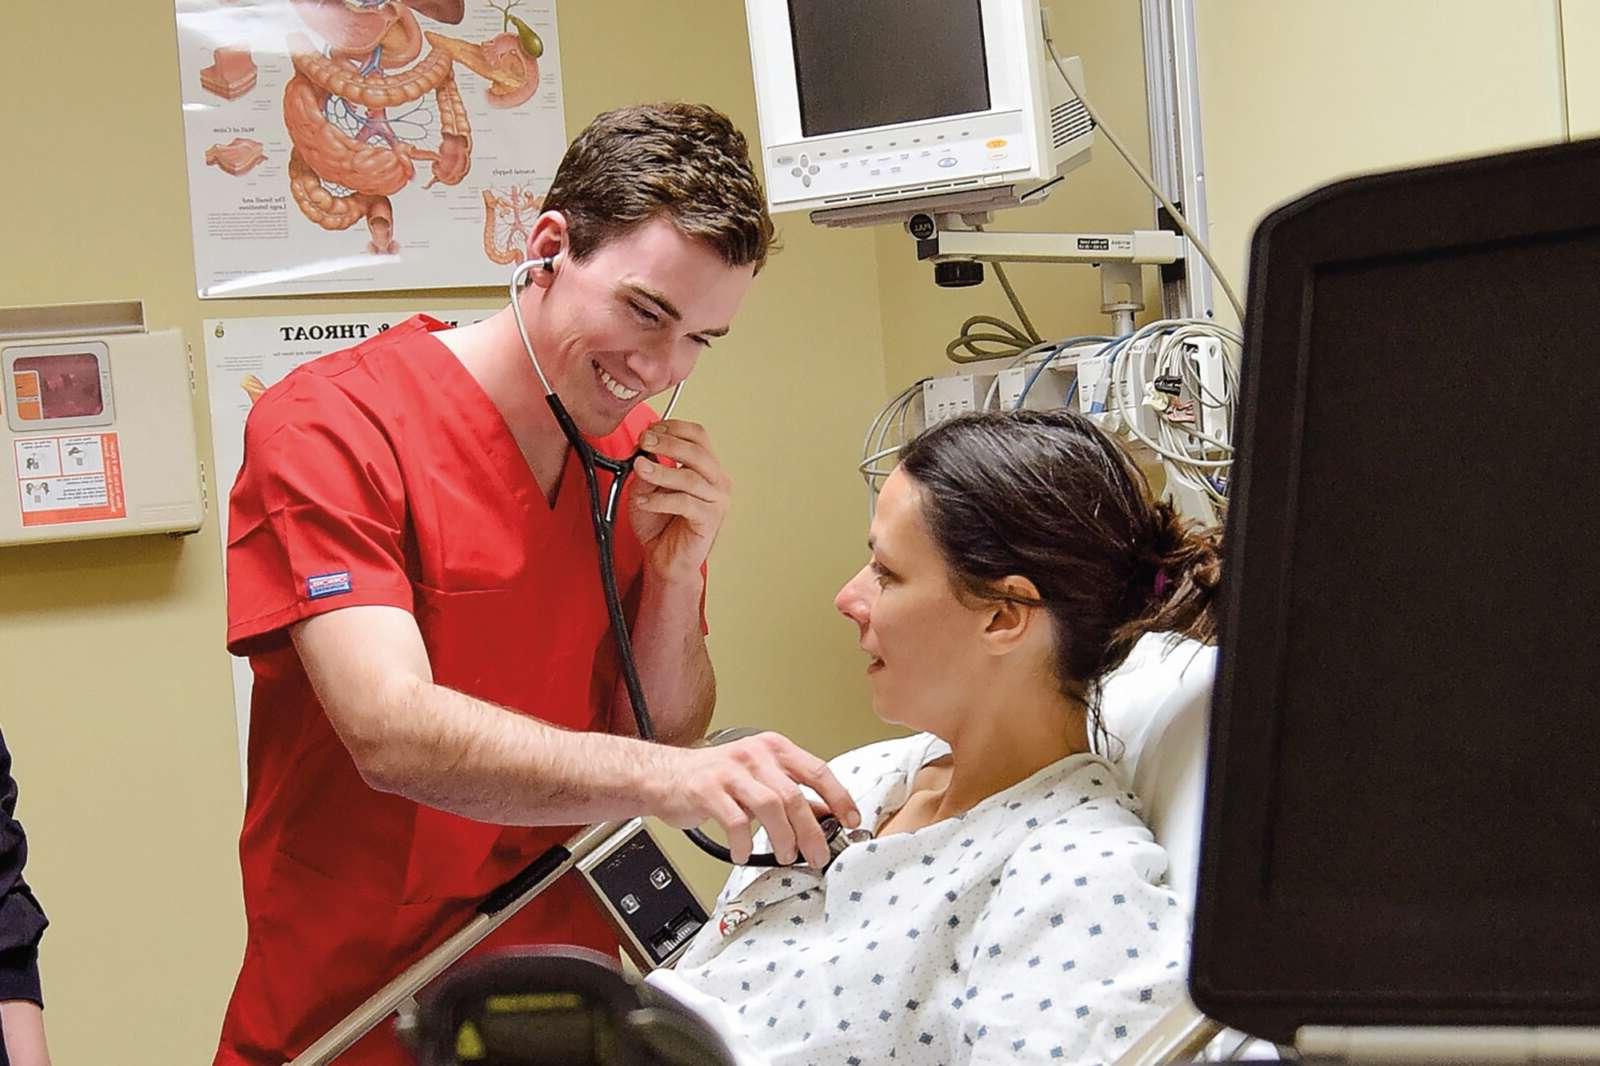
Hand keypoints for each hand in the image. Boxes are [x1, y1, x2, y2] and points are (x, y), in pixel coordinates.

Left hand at [629, 420, 730, 581]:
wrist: (665, 558)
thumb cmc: (660, 522)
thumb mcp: (647, 487)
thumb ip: (648, 468)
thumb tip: (644, 450)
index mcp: (706, 467)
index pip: (698, 436)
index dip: (673, 428)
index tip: (648, 431)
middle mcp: (717, 481)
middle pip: (697, 451)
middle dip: (668, 443)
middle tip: (644, 442)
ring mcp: (716, 501)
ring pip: (690, 477)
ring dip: (661, 471)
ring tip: (639, 469)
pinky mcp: (709, 520)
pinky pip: (685, 503)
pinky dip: (661, 500)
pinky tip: (644, 501)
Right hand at [650, 733, 861, 867]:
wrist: (665, 775)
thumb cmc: (716, 779)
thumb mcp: (759, 778)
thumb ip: (790, 793)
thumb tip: (826, 817)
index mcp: (774, 749)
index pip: (817, 771)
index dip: (839, 797)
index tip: (851, 820)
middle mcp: (755, 755)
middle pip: (794, 795)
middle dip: (812, 831)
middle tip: (818, 854)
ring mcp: (731, 771)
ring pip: (770, 807)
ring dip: (783, 838)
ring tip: (785, 856)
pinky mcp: (707, 789)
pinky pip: (735, 821)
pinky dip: (744, 843)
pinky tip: (743, 853)